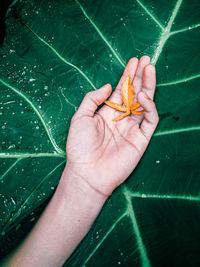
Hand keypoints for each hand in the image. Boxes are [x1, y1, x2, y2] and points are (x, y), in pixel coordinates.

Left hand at [65, 56, 158, 196]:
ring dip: (148, 86)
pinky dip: (149, 107)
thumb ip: (92, 99)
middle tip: (145, 60)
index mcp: (108, 113)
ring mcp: (132, 128)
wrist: (87, 172)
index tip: (133, 61)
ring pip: (145, 104)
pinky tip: (143, 96)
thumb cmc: (80, 147)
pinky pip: (150, 120)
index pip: (122, 91)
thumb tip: (108, 86)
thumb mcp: (80, 117)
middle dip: (140, 76)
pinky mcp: (141, 139)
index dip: (128, 76)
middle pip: (135, 94)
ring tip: (149, 68)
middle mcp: (122, 119)